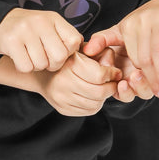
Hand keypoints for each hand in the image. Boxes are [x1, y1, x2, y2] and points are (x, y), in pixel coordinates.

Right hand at [0, 7, 82, 73]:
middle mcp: (40, 22)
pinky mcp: (11, 42)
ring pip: (42, 64)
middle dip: (53, 65)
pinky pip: (26, 67)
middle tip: (45, 60)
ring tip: (31, 56)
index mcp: (54, 19)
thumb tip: (88, 51)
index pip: (74, 41)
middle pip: (59, 56)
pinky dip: (24, 67)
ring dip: (37, 66)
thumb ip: (67, 38)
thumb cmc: (32, 30)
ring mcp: (24, 31)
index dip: (68, 53)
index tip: (59, 52)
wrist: (1, 24)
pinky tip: (21, 58)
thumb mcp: (51, 27)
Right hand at [0, 50, 119, 115]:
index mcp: (70, 64)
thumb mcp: (85, 48)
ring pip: (95, 104)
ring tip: (102, 88)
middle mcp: (63, 82)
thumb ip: (101, 53)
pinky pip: (88, 111)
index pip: (100, 75)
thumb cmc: (69, 58)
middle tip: (113, 83)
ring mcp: (61, 98)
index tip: (115, 72)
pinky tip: (92, 95)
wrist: (43, 73)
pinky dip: (95, 104)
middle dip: (111, 88)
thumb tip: (113, 69)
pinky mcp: (62, 108)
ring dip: (103, 97)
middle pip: (99, 92)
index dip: (112, 74)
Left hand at [83, 0, 158, 96]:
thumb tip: (87, 51)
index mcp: (129, 28)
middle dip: (151, 79)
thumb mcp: (121, 29)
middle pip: (146, 57)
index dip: (139, 75)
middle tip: (158, 95)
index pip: (133, 58)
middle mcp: (143, 23)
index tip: (141, 90)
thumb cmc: (143, 22)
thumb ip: (104, 40)